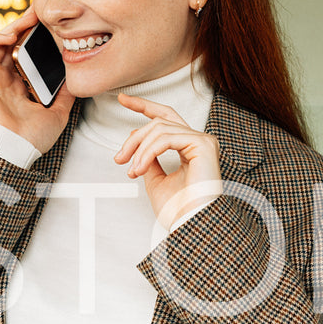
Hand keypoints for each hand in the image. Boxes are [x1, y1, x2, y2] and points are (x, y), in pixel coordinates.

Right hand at [0, 7, 74, 155]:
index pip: (23, 55)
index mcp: (17, 88)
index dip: (32, 38)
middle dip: (23, 26)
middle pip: (10, 44)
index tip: (48, 25)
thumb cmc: (32, 139)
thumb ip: (65, 95)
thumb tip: (76, 80)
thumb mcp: (57, 112)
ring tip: (28, 18)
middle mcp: (1, 81)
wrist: (15, 152)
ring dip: (11, 27)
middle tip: (39, 12)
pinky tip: (11, 34)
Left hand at [113, 93, 222, 226]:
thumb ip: (148, 160)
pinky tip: (140, 167)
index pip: (166, 117)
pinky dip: (148, 152)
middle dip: (134, 137)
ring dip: (139, 150)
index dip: (143, 106)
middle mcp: (198, 141)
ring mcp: (202, 141)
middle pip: (159, 121)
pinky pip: (166, 138)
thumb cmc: (178, 210)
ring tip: (132, 170)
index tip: (122, 99)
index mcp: (189, 147)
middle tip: (119, 158)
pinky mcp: (203, 145)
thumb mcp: (155, 181)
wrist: (191, 224)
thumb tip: (137, 142)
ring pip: (159, 129)